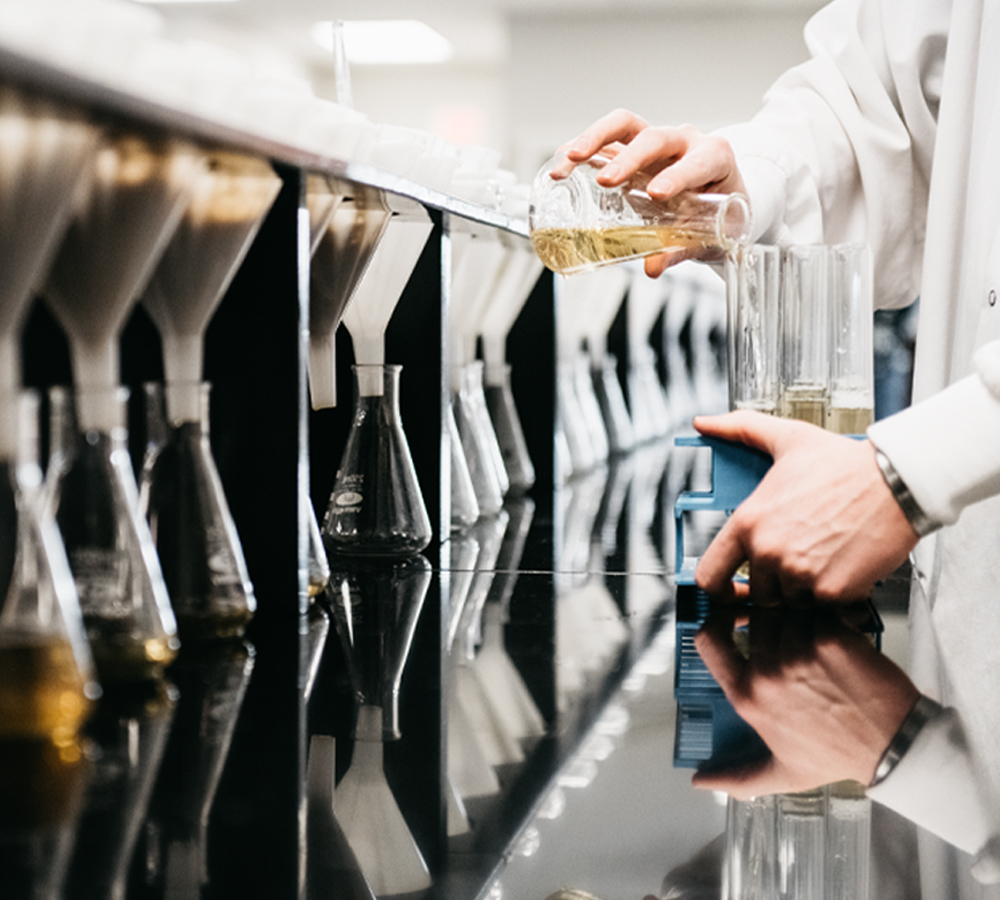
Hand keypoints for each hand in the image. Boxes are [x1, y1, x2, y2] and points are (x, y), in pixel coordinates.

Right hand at [553, 109, 746, 276]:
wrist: (718, 199)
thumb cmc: (720, 215)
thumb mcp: (707, 236)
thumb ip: (679, 250)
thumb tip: (652, 267)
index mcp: (713, 158)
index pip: (697, 161)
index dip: (678, 175)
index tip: (657, 194)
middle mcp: (684, 142)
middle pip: (654, 137)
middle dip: (628, 157)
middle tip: (607, 179)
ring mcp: (655, 142)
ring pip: (625, 125)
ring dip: (596, 138)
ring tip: (570, 157)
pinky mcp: (632, 147)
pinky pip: (606, 139)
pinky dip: (583, 147)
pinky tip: (562, 163)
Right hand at [691, 606, 919, 797]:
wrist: (892, 746)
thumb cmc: (838, 756)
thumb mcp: (782, 773)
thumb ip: (737, 777)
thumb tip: (701, 782)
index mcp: (748, 697)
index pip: (708, 640)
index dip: (715, 620)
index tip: (728, 616)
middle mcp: (768, 672)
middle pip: (754, 617)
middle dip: (769, 618)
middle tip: (787, 630)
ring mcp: (799, 652)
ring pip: (786, 609)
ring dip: (798, 615)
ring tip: (815, 636)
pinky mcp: (831, 638)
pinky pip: (817, 610)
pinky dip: (826, 616)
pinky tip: (835, 635)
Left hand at [693, 411, 918, 604]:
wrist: (898, 481)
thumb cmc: (845, 464)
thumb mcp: (785, 438)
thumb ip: (740, 430)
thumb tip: (706, 422)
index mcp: (749, 522)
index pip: (709, 575)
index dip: (718, 588)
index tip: (729, 589)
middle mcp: (769, 551)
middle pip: (759, 592)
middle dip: (776, 580)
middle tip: (799, 556)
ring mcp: (800, 575)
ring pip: (792, 602)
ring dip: (806, 587)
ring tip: (824, 553)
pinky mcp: (833, 592)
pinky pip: (825, 607)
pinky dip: (836, 594)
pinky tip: (844, 563)